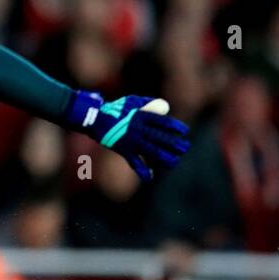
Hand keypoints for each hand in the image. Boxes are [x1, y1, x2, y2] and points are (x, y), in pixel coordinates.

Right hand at [65, 92, 189, 180]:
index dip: (175, 127)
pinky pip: (135, 163)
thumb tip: (164, 106)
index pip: (163, 123)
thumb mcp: (131, 101)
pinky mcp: (123, 150)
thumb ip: (147, 103)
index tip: (184, 131)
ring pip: (153, 152)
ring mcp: (131, 141)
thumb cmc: (113, 109)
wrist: (93, 119)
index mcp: (142, 116)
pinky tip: (150, 177)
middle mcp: (139, 129)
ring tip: (174, 162)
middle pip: (162, 139)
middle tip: (185, 148)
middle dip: (175, 144)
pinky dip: (142, 171)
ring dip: (165, 158)